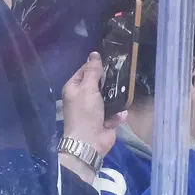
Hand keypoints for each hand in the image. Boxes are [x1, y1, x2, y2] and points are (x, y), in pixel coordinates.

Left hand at [60, 52, 122, 181]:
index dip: (96, 66)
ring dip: (116, 100)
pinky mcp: (105, 119)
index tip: (111, 63)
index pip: (85, 71)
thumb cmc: (85, 113)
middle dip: (109, 84)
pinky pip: (115, 112)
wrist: (90, 141)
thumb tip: (94, 54)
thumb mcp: (89, 89)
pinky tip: (117, 118)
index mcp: (74, 88)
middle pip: (99, 84)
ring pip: (110, 97)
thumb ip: (93, 72)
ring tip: (121, 99)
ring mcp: (94, 109)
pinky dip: (117, 115)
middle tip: (119, 79)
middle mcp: (83, 97)